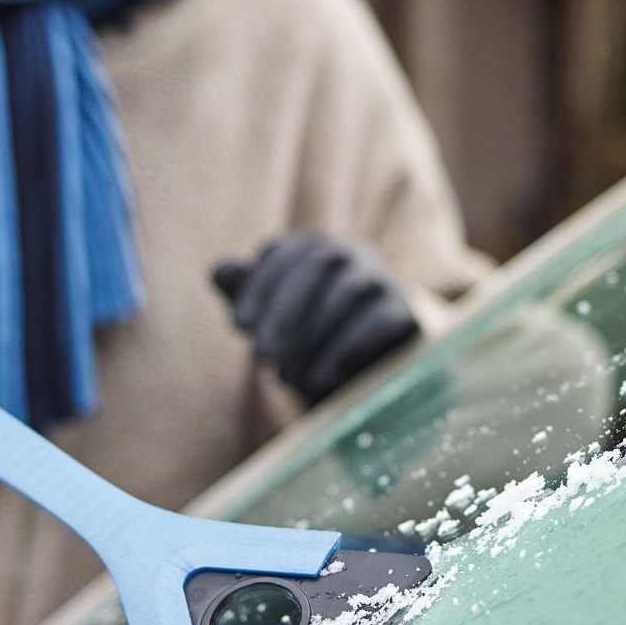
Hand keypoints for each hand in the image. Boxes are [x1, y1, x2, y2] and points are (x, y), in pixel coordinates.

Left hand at [213, 232, 419, 403]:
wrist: (362, 370)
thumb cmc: (306, 334)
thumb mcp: (271, 316)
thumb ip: (245, 293)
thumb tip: (220, 270)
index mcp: (312, 247)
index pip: (282, 253)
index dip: (258, 287)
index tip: (239, 326)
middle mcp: (350, 253)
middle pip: (318, 264)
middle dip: (286, 312)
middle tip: (264, 356)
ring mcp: (382, 280)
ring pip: (350, 291)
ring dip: (314, 334)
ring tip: (288, 376)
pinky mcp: (405, 314)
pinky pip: (379, 322)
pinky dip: (346, 349)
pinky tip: (321, 378)